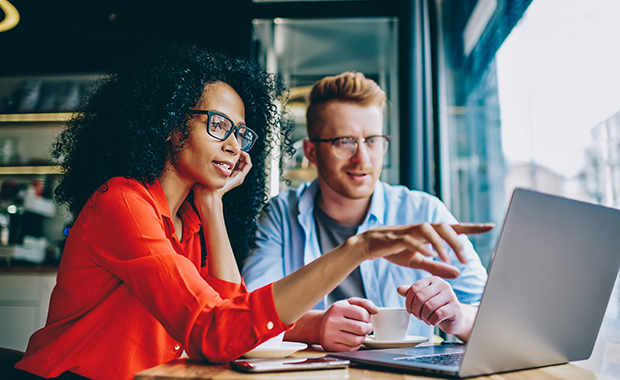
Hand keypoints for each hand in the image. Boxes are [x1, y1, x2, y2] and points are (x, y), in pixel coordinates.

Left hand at [193, 151, 251, 199]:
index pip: (234, 160)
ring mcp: (238, 176)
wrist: (207, 191)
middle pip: (241, 160)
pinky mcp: (240, 177)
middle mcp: (234, 175)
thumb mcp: (206, 168)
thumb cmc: (204, 181)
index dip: (234, 152)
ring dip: (243, 153)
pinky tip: (242, 152)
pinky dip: (247, 157)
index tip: (229, 146)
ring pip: (245, 161)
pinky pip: (248, 165)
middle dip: (239, 151)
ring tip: (238, 148)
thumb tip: (204, 151)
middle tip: (234, 145)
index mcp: (227, 173)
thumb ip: (207, 161)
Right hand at [319, 298, 377, 351]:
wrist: (318, 325)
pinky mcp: (330, 346)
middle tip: (365, 327)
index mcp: (338, 308)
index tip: (365, 318)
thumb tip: (376, 310)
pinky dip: (355, 345)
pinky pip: (351, 349)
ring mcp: (330, 334)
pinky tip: (352, 339)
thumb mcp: (349, 303)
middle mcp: (332, 321)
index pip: (362, 314)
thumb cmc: (337, 314)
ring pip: (357, 340)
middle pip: (361, 328)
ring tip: (359, 333)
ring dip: (362, 338)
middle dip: (368, 328)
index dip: (367, 317)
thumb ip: (364, 303)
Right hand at [353, 223, 493, 278]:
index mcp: (428, 233)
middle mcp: (421, 228)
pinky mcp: (396, 238)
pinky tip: (429, 254)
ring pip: (429, 229)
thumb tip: (458, 273)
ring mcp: (408, 231)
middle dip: (457, 241)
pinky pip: (411, 239)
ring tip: (448, 258)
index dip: (472, 227)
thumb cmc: (394, 251)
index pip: (453, 228)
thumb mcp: (418, 261)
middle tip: (465, 259)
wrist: (368, 246)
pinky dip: (421, 246)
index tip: (490, 226)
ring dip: (441, 243)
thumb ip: (437, 266)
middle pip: (444, 226)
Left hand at [397, 277, 475, 339]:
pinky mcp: (455, 308)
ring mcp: (451, 295)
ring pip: (428, 306)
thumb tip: (399, 289)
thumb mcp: (424, 298)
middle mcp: (442, 285)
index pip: (414, 288)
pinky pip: (437, 315)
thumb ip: (412, 293)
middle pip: (420, 297)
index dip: (408, 302)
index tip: (409, 310)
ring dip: (424, 317)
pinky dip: (432, 321)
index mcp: (433, 280)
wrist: (456, 318)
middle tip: (418, 316)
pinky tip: (434, 321)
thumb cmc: (438, 307)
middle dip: (415, 310)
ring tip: (426, 319)